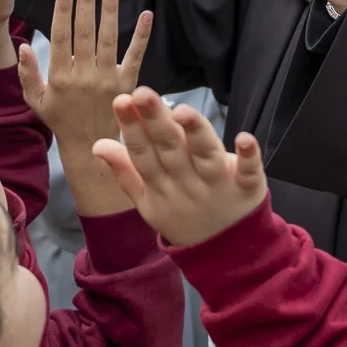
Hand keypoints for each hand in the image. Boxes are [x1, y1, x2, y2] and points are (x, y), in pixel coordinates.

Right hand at [19, 0, 149, 216]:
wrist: (90, 147)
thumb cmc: (60, 120)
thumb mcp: (36, 100)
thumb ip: (28, 73)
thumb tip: (22, 46)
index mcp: (60, 76)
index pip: (61, 35)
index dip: (62, 8)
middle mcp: (85, 75)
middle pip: (85, 30)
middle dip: (86, 0)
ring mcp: (108, 79)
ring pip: (109, 38)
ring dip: (110, 10)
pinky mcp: (128, 84)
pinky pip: (136, 56)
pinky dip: (142, 36)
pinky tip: (147, 14)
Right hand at [95, 90, 266, 247]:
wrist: (224, 254)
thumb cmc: (181, 216)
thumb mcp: (147, 201)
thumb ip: (125, 171)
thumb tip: (97, 144)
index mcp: (160, 184)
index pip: (142, 153)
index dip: (131, 128)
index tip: (121, 101)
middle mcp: (187, 182)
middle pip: (169, 147)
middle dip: (155, 120)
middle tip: (142, 93)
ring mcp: (217, 184)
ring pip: (205, 154)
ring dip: (194, 132)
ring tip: (182, 111)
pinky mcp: (247, 186)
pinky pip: (249, 171)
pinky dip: (248, 156)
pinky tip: (245, 137)